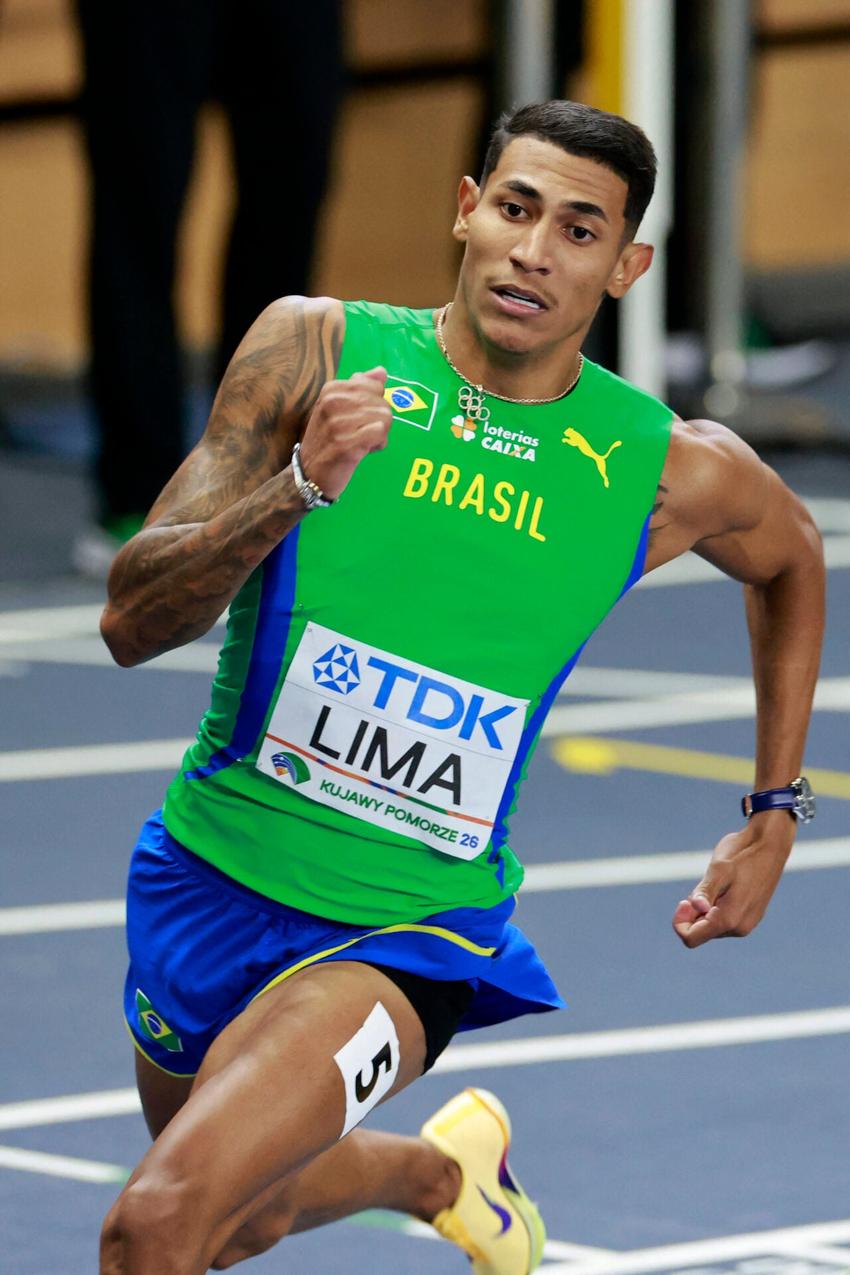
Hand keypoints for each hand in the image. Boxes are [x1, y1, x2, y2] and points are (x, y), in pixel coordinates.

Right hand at [297, 366, 390, 499]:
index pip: (376, 387)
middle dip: (380, 421)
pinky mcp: (345, 444)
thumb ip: (361, 388)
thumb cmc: (328, 440)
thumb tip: (381, 371)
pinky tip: (365, 451)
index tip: (360, 419)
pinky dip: (378, 444)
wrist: (309, 473)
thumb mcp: (339, 408)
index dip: (375, 405)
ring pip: (384, 418)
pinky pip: (380, 434)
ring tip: (362, 443)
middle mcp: (332, 403)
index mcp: (331, 390)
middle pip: (382, 403)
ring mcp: (337, 424)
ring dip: (380, 435)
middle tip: (362, 434)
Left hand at [672, 811, 795, 947]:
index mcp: (729, 919)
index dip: (680, 921)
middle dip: (693, 914)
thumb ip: (705, 892)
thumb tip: (697, 908)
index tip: (684, 900)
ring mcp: (748, 923)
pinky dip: (717, 908)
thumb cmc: (742, 853)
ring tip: (717, 884)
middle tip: (700, 887)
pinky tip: (726, 887)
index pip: (691, 938)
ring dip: (706, 910)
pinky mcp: (752, 916)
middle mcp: (740, 928)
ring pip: (713, 926)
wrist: (770, 844)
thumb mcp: (718, 869)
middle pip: (701, 932)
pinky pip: (725, 921)